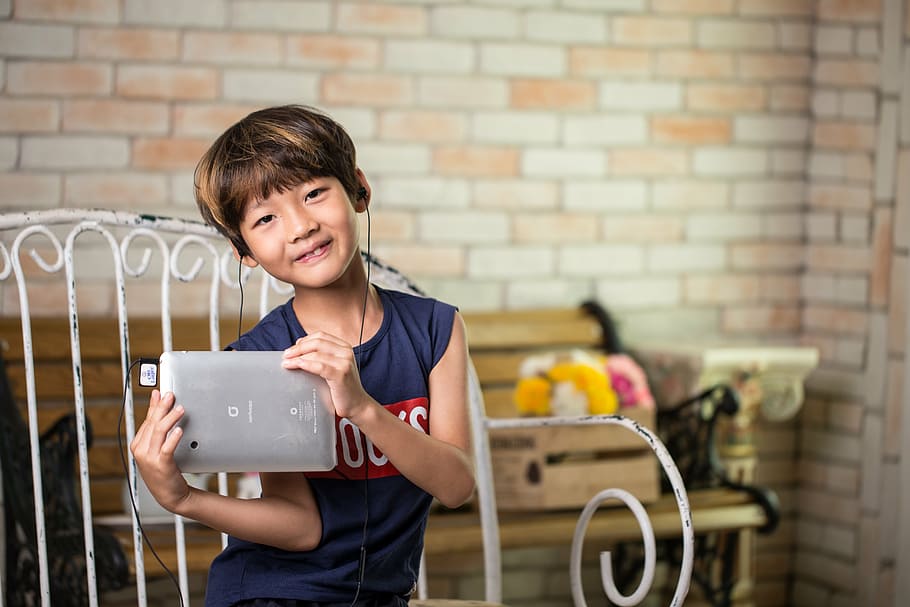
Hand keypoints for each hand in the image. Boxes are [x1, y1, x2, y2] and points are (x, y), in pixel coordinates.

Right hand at [129, 390, 190, 512]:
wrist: (170, 494)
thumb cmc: (164, 470)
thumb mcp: (156, 448)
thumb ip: (156, 428)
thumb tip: (157, 404)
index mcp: (137, 445)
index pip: (147, 421)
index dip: (154, 406)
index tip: (160, 393)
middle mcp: (141, 451)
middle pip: (152, 424)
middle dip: (161, 407)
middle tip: (170, 395)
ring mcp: (150, 458)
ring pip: (159, 432)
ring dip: (170, 418)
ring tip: (180, 409)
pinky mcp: (161, 465)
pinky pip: (167, 448)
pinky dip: (173, 437)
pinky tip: (179, 430)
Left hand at [281, 332, 372, 420]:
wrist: (357, 405)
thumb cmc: (343, 388)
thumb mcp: (334, 367)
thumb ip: (322, 356)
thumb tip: (299, 348)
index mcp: (345, 347)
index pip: (321, 336)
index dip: (304, 340)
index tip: (293, 348)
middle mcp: (346, 352)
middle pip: (317, 342)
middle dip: (298, 348)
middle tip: (286, 355)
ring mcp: (345, 362)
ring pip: (316, 353)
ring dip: (298, 356)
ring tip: (287, 362)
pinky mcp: (341, 374)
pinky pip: (319, 366)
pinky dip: (304, 364)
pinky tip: (296, 366)